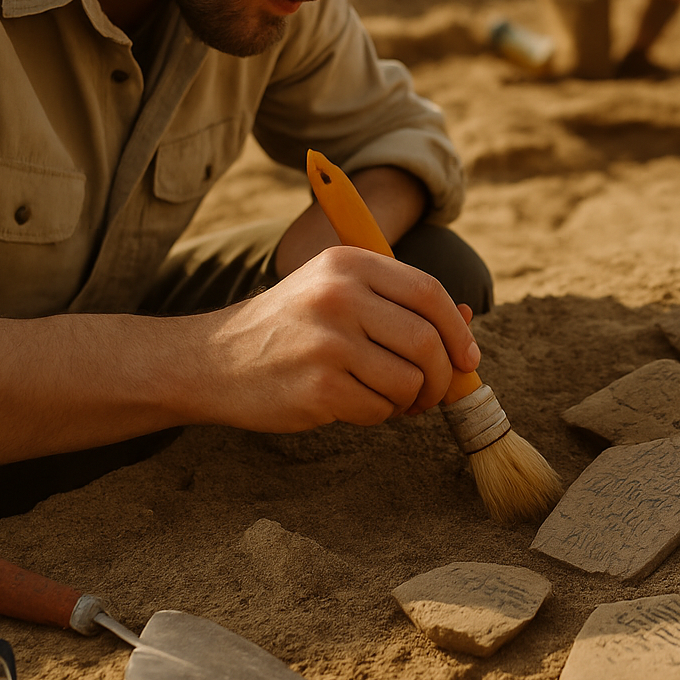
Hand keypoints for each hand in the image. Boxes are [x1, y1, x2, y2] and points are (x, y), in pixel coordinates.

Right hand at [197, 247, 479, 432]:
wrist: (212, 360)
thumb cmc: (287, 328)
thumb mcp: (337, 294)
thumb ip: (399, 303)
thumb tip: (468, 318)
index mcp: (349, 263)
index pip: (430, 292)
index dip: (458, 330)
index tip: (467, 357)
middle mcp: (340, 295)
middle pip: (428, 341)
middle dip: (442, 377)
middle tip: (430, 393)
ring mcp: (328, 342)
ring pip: (409, 381)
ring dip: (408, 400)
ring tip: (386, 397)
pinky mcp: (318, 387)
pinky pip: (379, 410)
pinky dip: (377, 415)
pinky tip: (351, 404)